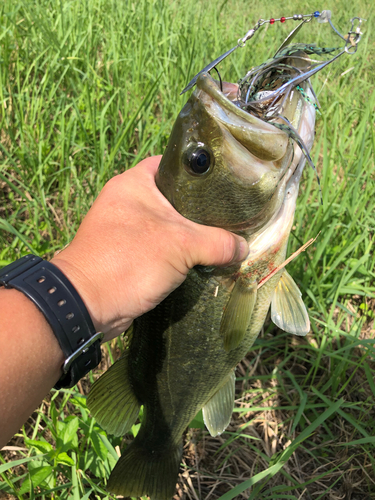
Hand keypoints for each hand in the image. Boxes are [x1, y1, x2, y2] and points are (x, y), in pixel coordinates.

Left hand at [51, 156, 247, 341]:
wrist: (87, 305)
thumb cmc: (130, 260)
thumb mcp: (181, 246)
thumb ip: (217, 243)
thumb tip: (244, 248)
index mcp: (134, 183)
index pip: (173, 165)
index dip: (199, 173)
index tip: (225, 184)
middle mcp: (127, 200)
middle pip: (173, 198)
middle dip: (200, 210)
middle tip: (229, 216)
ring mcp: (125, 228)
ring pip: (166, 225)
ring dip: (189, 235)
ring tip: (221, 238)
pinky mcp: (126, 253)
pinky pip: (158, 246)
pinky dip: (176, 253)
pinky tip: (200, 260)